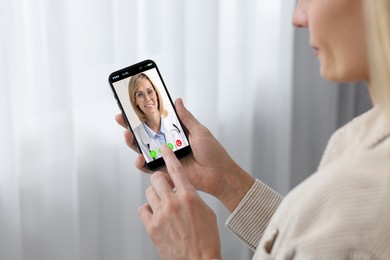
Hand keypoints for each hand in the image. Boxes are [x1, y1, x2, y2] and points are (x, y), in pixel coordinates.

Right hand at [115, 98, 254, 211]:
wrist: (220, 174)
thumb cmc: (213, 152)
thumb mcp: (199, 131)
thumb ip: (186, 118)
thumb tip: (177, 101)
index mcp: (176, 133)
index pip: (156, 122)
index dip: (143, 116)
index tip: (131, 107)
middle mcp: (168, 145)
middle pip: (145, 135)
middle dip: (131, 127)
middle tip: (122, 119)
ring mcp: (165, 158)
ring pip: (143, 150)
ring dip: (133, 143)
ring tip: (128, 136)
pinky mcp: (165, 171)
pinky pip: (149, 168)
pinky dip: (142, 163)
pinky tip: (139, 158)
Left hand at [138, 145, 220, 259]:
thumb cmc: (206, 240)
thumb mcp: (206, 212)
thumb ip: (192, 197)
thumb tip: (183, 191)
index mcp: (189, 197)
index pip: (176, 169)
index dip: (168, 156)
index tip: (163, 149)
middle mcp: (173, 203)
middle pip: (157, 178)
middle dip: (160, 179)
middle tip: (164, 185)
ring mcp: (160, 215)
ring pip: (149, 192)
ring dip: (155, 195)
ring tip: (163, 205)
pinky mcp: (152, 227)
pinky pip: (143, 209)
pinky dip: (149, 210)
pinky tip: (156, 216)